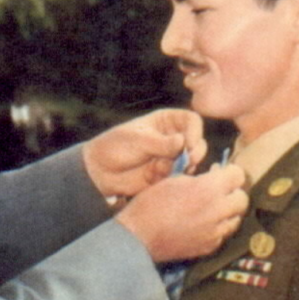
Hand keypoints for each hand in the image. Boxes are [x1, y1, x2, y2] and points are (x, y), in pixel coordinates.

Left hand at [83, 109, 206, 197]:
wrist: (101, 171)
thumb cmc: (116, 147)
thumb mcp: (137, 140)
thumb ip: (160, 142)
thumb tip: (182, 142)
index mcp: (166, 122)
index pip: (192, 121)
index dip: (195, 131)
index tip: (187, 144)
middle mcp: (172, 138)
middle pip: (198, 142)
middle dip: (195, 152)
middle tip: (187, 161)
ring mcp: (171, 157)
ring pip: (192, 162)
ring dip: (182, 167)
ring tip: (161, 169)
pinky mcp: (167, 175)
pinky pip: (180, 177)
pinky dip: (173, 178)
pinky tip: (155, 177)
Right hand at [116, 164, 248, 261]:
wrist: (139, 236)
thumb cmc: (151, 204)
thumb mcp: (173, 180)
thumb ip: (198, 178)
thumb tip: (212, 176)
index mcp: (208, 189)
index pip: (238, 175)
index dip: (230, 172)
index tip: (221, 173)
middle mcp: (217, 211)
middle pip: (243, 198)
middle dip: (233, 192)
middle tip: (218, 191)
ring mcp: (215, 232)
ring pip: (236, 218)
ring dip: (228, 211)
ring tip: (211, 208)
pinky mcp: (209, 247)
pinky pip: (223, 234)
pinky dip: (217, 228)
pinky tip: (202, 224)